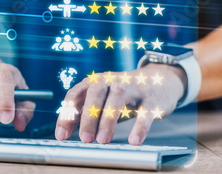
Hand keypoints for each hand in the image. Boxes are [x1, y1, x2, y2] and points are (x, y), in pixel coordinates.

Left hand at [54, 64, 186, 144]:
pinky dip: (139, 127)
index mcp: (95, 81)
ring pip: (117, 99)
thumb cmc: (124, 95)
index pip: (75, 94)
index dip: (67, 114)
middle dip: (88, 117)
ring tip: (103, 141)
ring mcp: (132, 88)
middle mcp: (111, 81)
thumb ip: (83, 112)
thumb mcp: (102, 100)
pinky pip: (145, 112)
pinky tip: (134, 140)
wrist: (159, 81)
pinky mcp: (152, 98)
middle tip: (85, 139)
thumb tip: (63, 131)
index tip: (62, 135)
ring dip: (108, 120)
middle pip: (95, 93)